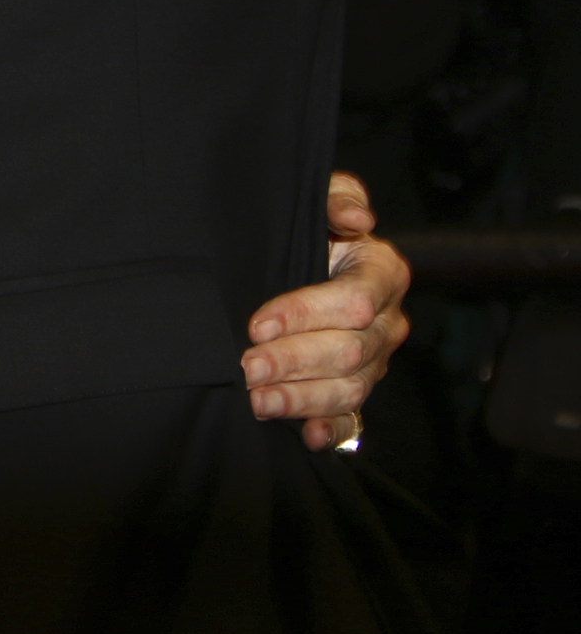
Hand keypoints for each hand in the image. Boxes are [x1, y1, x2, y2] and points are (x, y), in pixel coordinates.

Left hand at [242, 170, 408, 447]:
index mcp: (382, 272)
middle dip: (294, 361)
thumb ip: (338, 196)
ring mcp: (376, 358)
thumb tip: (356, 218)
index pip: (352, 301)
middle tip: (248, 368)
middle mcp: (386, 320)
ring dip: (302, 399)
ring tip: (259, 402)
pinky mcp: (359, 384)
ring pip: (349, 387)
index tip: (257, 323)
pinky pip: (354, 415)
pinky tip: (308, 437)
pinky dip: (332, 428)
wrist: (306, 252)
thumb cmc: (313, 223)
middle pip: (349, 350)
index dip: (304, 313)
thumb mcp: (319, 197)